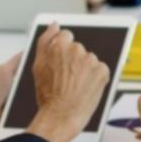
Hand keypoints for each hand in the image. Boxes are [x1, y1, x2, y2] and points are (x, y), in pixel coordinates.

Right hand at [26, 23, 109, 141]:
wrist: (60, 117)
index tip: (62, 64)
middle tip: (67, 79)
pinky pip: (101, 69)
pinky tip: (86, 88)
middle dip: (75, 60)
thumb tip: (53, 24)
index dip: (64, 51)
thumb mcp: (37, 66)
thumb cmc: (47, 95)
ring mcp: (91, 60)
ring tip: (76, 86)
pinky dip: (96, 78)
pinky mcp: (102, 71)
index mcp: (59, 45)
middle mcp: (76, 49)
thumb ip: (45, 40)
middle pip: (79, 48)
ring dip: (86, 69)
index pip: (66, 36)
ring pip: (90, 60)